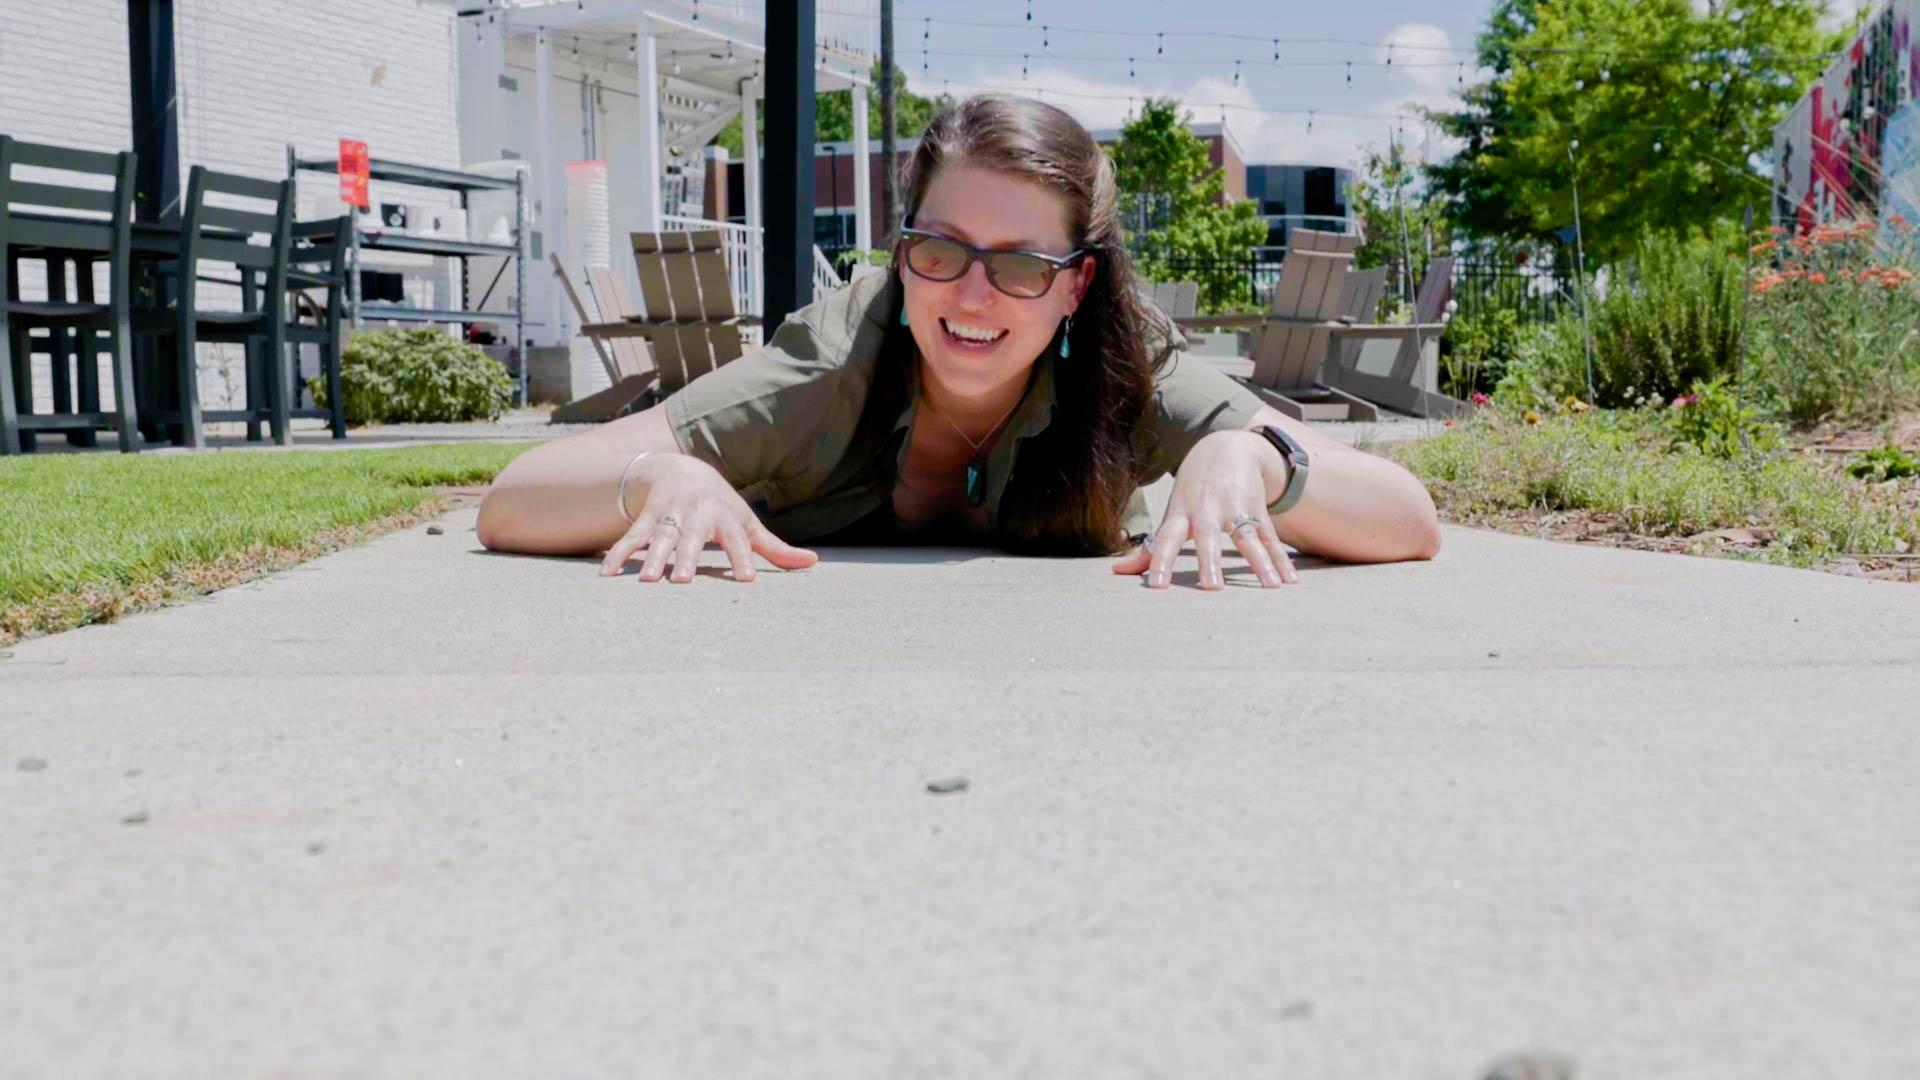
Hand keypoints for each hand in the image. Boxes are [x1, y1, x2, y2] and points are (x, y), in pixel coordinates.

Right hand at [599, 454, 818, 582]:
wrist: (678, 468)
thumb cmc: (720, 505)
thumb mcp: (747, 522)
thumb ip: (775, 548)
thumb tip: (813, 563)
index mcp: (725, 517)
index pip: (736, 539)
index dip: (742, 557)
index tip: (747, 579)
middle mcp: (697, 514)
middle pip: (691, 537)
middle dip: (685, 557)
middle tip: (681, 582)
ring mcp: (669, 515)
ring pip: (660, 537)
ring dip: (651, 557)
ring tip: (646, 581)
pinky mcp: (646, 517)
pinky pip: (631, 537)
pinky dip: (619, 554)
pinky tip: (607, 574)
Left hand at [1110, 430, 1298, 589]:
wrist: (1226, 447)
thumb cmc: (1192, 490)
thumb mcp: (1171, 513)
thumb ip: (1148, 548)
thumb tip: (1117, 572)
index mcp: (1180, 514)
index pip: (1164, 539)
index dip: (1158, 561)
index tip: (1157, 586)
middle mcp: (1206, 510)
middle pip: (1207, 536)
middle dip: (1209, 561)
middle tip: (1213, 588)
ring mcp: (1234, 507)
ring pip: (1248, 536)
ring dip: (1259, 562)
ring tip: (1270, 586)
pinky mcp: (1257, 508)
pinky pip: (1270, 537)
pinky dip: (1280, 559)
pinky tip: (1289, 580)